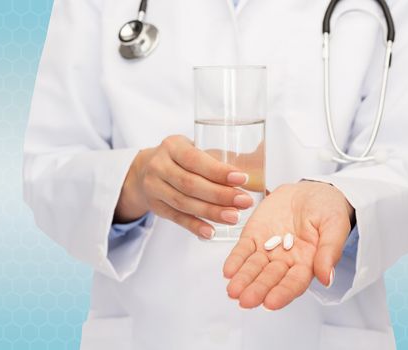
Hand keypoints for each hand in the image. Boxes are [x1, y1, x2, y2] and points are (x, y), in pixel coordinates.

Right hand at [115, 135, 254, 238]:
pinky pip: (177, 218)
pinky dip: (195, 226)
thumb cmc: (181, 158)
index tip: (242, 178)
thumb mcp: (195, 148)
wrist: (144, 170)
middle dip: (220, 195)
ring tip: (234, 217)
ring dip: (211, 212)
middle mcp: (160, 165)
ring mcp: (154, 187)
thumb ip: (223, 155)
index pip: (196, 160)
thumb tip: (263, 150)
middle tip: (245, 202)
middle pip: (191, 184)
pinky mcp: (156, 206)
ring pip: (185, 203)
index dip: (218, 171)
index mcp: (173, 145)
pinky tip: (211, 232)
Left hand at [222, 181, 353, 309]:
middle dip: (258, 289)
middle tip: (246, 300)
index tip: (271, 302)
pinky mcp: (254, 236)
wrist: (311, 191)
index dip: (283, 292)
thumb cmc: (328, 210)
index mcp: (308, 263)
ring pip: (254, 268)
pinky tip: (228, 270)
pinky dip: (235, 260)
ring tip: (233, 290)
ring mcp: (268, 250)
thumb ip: (330, 251)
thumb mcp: (335, 225)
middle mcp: (286, 261)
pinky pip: (243, 250)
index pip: (294, 282)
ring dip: (243, 279)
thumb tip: (327, 278)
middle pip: (270, 278)